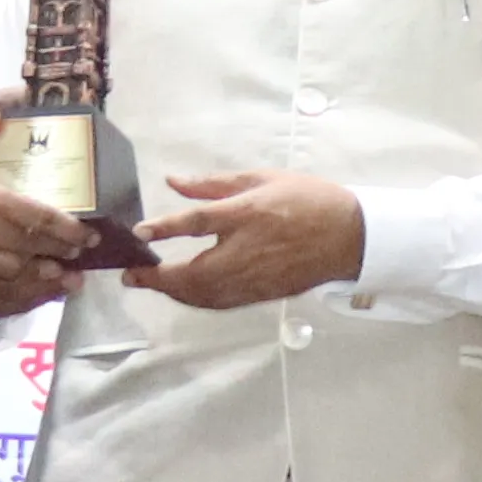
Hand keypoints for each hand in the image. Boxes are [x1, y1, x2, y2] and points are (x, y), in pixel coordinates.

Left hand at [136, 169, 367, 308]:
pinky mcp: (262, 294)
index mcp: (249, 214)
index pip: (199, 221)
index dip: (166, 227)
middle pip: (194, 272)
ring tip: (150, 283)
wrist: (350, 236)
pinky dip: (196, 300)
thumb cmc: (308, 200)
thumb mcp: (263, 178)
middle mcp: (249, 250)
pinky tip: (183, 292)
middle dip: (158, 277)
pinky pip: (221, 302)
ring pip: (205, 294)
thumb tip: (174, 181)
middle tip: (131, 274)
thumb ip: (215, 184)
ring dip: (173, 292)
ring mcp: (256, 277)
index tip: (140, 232)